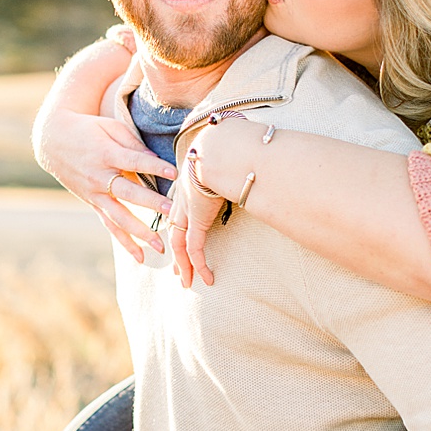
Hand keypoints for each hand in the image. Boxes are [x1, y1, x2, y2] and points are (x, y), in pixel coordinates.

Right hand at [38, 111, 175, 261]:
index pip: (134, 161)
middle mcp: (99, 177)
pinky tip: (141, 256)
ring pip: (119, 217)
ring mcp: (95, 194)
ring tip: (160, 245)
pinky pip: (110, 225)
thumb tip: (156, 160)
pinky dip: (125, 242)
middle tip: (173, 212)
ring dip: (141, 232)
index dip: (154, 167)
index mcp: (106, 154)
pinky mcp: (93, 203)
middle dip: (152, 203)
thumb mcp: (111, 127)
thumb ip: (133, 144)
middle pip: (128, 193)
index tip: (174, 173)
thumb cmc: (89, 129)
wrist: (54, 141)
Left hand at [167, 143, 230, 288]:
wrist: (219, 148)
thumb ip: (236, 167)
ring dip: (184, 265)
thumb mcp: (228, 161)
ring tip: (188, 282)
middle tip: (179, 271)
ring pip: (180, 245)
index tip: (183, 241)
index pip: (181, 212)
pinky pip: (194, 249)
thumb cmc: (228, 148)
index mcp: (188, 185)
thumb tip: (255, 165)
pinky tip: (206, 278)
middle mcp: (183, 199)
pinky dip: (199, 265)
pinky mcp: (196, 220)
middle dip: (177, 253)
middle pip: (175, 231)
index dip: (181, 228)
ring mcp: (187, 210)